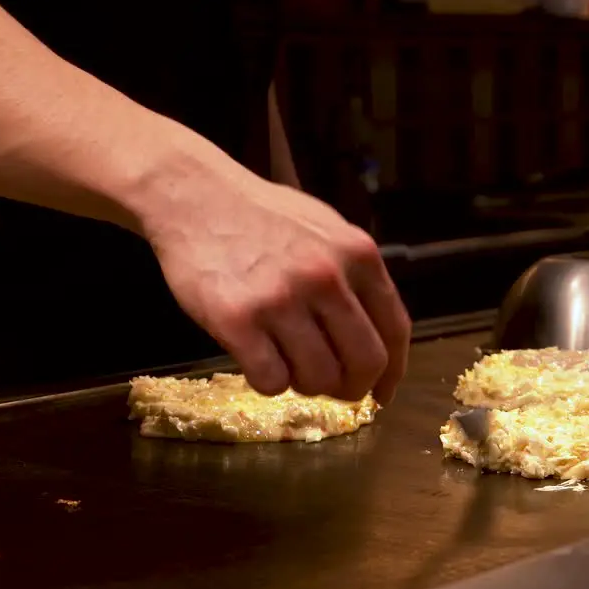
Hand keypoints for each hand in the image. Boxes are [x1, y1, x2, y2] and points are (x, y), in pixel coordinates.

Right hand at [142, 171, 410, 403]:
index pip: (395, 330)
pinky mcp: (238, 320)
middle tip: (333, 388)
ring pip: (318, 379)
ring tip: (287, 363)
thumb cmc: (261, 215)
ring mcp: (282, 299)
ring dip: (305, 384)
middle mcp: (326, 277)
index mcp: (357, 254)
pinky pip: (271, 382)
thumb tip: (379, 337)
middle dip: (352, 387)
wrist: (194, 195)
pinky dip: (268, 382)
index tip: (382, 393)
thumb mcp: (326, 229)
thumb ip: (355, 276)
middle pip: (364, 364)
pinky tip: (258, 359)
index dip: (392, 372)